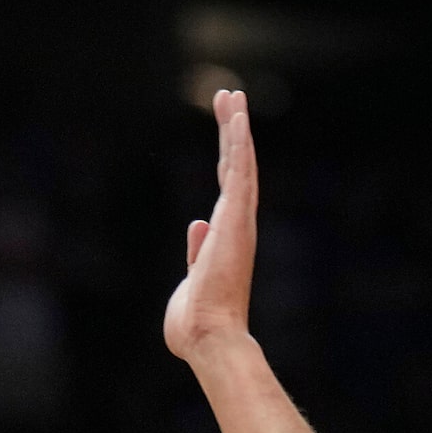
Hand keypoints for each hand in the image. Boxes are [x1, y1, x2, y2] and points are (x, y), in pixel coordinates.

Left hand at [163, 89, 258, 361]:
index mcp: (223, 238)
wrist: (207, 337)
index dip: (226, 158)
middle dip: (232, 131)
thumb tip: (197, 225)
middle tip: (231, 98)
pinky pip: (241, 172)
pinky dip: (240, 142)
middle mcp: (235, 225)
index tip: (225, 132)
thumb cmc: (195, 323)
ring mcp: (238, 221)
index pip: (226, 189)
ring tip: (233, 95)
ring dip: (236, 127)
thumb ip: (195, 253)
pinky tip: (238, 115)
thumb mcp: (190, 282)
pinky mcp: (237, 219)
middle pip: (235, 167)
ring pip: (240, 163)